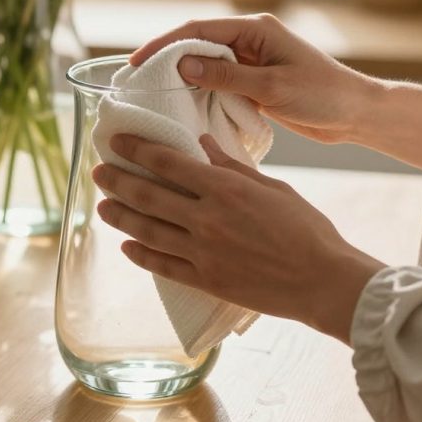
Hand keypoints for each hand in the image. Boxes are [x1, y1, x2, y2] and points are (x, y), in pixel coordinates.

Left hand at [93, 133, 384, 343]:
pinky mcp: (206, 280)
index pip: (168, 162)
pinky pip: (164, 266)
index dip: (137, 149)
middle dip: (118, 181)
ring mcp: (203, 252)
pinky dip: (142, 256)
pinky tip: (128, 247)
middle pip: (148, 195)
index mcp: (224, 188)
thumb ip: (232, 167)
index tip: (118, 141)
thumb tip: (202, 143)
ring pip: (148, 230)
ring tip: (102, 207)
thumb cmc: (306, 228)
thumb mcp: (272, 187)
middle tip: (98, 172)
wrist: (322, 280)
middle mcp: (206, 218)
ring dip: (121, 217)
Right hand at [130, 14, 377, 144]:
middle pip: (197, 44)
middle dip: (166, 60)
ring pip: (205, 66)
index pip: (198, 29)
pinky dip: (200, 94)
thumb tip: (182, 64)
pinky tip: (183, 108)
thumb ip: (226, 76)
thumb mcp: (272, 86)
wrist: (355, 114)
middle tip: (136, 82)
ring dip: (181, 79)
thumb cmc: (322, 94)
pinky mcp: (254, 83)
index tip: (136, 62)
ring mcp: (251, 62)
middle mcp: (249, 40)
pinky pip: (218, 84)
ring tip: (152, 97)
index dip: (164, 44)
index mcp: (254, 29)